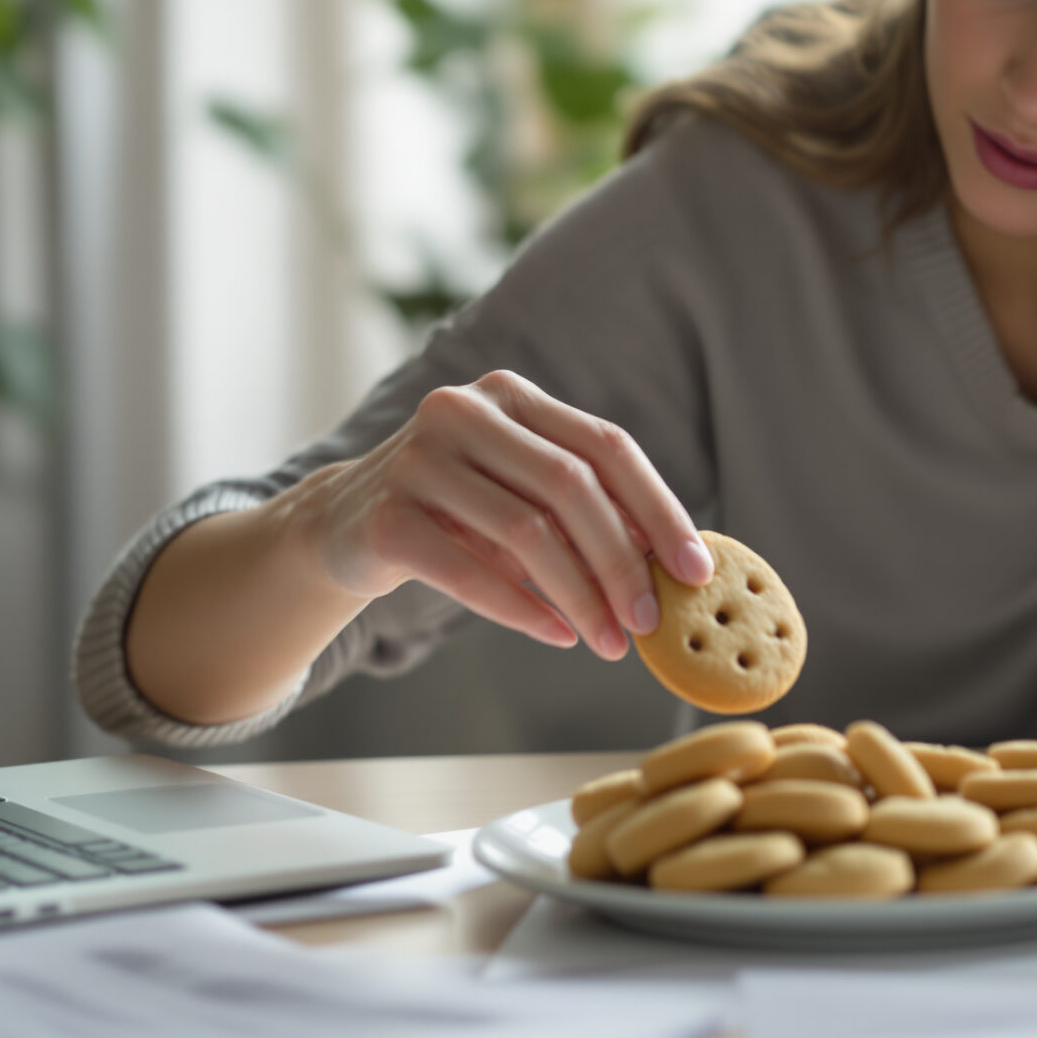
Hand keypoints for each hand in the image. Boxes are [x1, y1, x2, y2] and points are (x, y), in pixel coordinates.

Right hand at [286, 369, 712, 660]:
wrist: (341, 525)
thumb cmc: (455, 513)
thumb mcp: (520, 496)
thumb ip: (586, 513)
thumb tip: (672, 568)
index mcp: (512, 396)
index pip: (606, 446)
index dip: (659, 509)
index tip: (695, 570)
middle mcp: (463, 411)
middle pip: (571, 487)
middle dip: (621, 562)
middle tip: (648, 623)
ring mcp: (418, 458)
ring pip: (526, 531)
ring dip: (578, 595)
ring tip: (607, 641)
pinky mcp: (384, 515)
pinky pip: (469, 570)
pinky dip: (520, 609)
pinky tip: (554, 633)